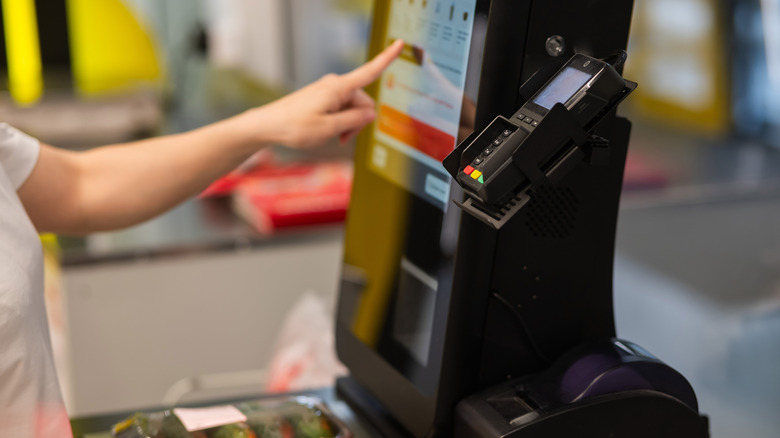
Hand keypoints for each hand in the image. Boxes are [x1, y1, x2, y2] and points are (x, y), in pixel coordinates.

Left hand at [237, 40, 404, 148]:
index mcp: (338, 88)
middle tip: (341, 138)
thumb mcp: (329, 128)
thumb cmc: (295, 127)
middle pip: (362, 102)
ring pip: (352, 107)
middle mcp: (335, 85)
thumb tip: (371, 112)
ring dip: (348, 124)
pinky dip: (339, 121)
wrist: (268, 125)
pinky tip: (328, 132)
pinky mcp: (322, 97)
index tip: (400, 43)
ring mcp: (328, 91)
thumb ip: (354, 120)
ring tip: (333, 137)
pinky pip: (340, 108)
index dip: (387, 58)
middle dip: (359, 121)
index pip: (369, 72)